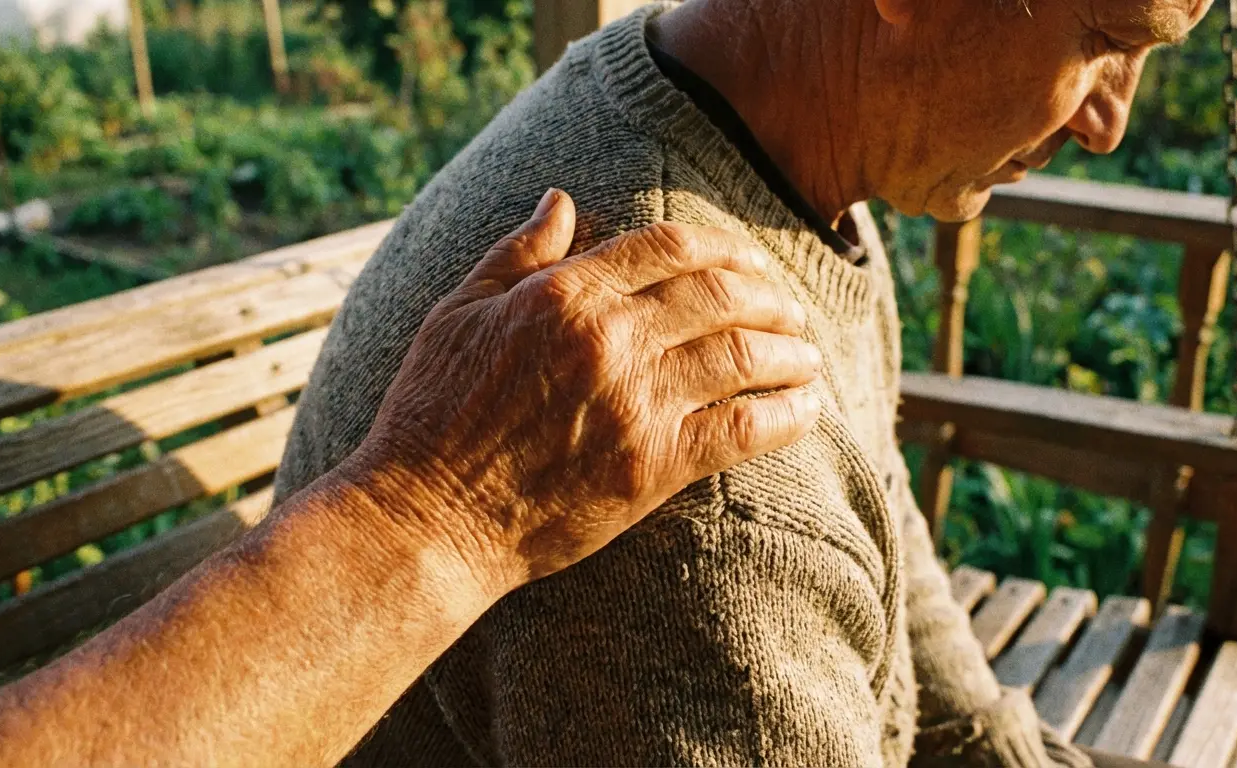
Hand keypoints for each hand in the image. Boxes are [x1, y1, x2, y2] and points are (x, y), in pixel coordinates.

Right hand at [340, 189, 821, 589]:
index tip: (752, 265)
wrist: (427, 518)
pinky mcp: (652, 468)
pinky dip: (787, 415)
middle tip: (793, 311)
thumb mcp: (458, 313)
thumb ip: (517, 253)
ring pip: (744, 356)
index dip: (726, 249)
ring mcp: (634, 403)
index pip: (670, 247)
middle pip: (721, 296)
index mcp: (563, 295)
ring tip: (809, 358)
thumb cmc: (431, 412)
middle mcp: (608, 339)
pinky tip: (805, 409)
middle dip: (772, 297)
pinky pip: (743, 430)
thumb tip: (561, 199)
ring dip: (791, 353)